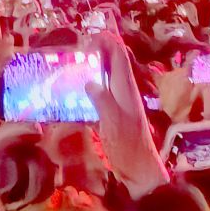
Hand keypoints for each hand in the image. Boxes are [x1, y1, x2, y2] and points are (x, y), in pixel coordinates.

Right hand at [87, 34, 167, 195]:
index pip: (118, 54)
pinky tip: (73, 93)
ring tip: (69, 67)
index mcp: (126, 87)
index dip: (106, 41)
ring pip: (105, 76)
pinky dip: (88, 87)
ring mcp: (118, 103)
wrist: (140, 172)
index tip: (86, 38)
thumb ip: (103, 101)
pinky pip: (100, 93)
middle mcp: (123, 90)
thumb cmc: (128, 147)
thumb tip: (89, 81)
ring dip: (91, 68)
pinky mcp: (112, 115)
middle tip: (73, 52)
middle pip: (112, 61)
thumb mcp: (113, 123)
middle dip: (96, 51)